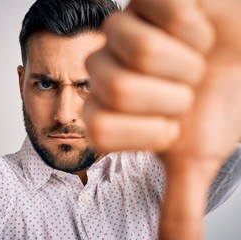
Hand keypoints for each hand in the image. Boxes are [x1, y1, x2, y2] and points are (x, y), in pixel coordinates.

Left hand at [84, 0, 240, 238]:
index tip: (173, 122)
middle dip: (170, 94)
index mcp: (104, 111)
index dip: (150, 130)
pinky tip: (195, 30)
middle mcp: (102, 70)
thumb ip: (178, 206)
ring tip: (191, 60)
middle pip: (116, 88)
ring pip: (140, 48)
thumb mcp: (195, 159)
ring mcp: (119, 29)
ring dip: (185, 61)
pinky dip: (196, 25)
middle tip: (184, 89)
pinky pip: (164, 10)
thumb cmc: (214, 106)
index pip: (100, 130)